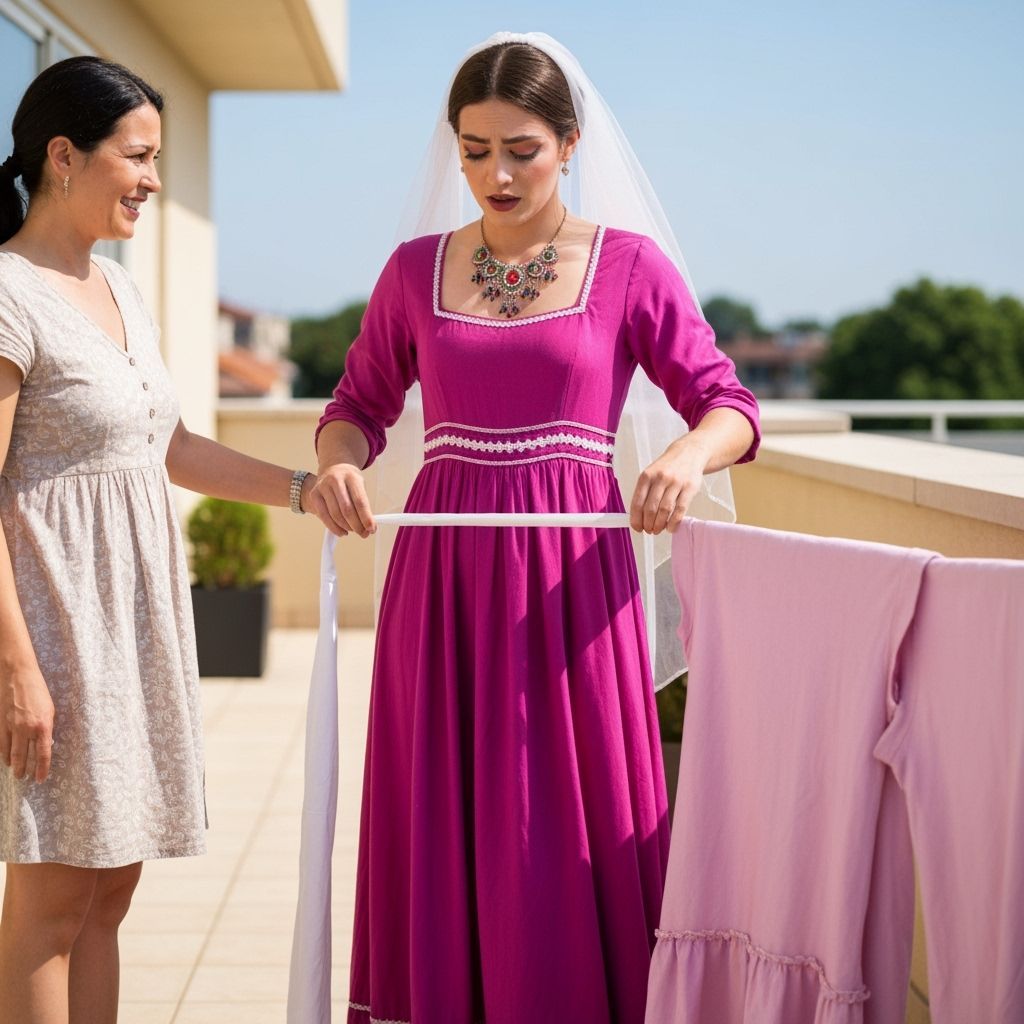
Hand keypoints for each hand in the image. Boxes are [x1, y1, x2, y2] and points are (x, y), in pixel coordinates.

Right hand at [1, 664, 54, 782]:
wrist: (18, 676)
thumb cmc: (38, 691)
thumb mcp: (50, 709)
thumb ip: (47, 727)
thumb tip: (44, 743)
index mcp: (43, 725)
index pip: (43, 754)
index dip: (42, 769)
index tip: (40, 779)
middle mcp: (27, 729)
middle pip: (24, 757)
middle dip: (25, 770)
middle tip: (24, 778)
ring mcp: (11, 727)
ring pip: (11, 753)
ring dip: (13, 765)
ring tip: (15, 772)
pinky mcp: (0, 723)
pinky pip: (1, 744)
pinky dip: (3, 754)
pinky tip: (5, 759)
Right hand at [304, 463, 375, 538]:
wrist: (332, 468)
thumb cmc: (348, 480)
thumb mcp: (359, 485)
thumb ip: (363, 504)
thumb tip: (367, 526)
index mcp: (352, 477)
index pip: (360, 501)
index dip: (366, 518)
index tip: (371, 529)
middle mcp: (336, 480)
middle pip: (347, 509)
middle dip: (357, 525)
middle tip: (364, 533)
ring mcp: (323, 486)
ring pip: (335, 514)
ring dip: (346, 527)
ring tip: (354, 531)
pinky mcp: (314, 494)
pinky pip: (324, 516)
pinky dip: (334, 527)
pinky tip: (342, 531)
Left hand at [629, 439, 708, 534]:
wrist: (689, 453)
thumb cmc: (668, 467)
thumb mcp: (651, 474)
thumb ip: (644, 492)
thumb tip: (637, 516)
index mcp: (646, 476)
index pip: (637, 502)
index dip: (636, 519)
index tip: (637, 528)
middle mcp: (660, 478)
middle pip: (650, 508)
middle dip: (648, 524)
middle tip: (648, 530)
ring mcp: (676, 483)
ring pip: (665, 510)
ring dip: (659, 525)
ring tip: (658, 530)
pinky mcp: (690, 488)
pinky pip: (680, 510)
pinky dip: (674, 522)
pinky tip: (670, 527)